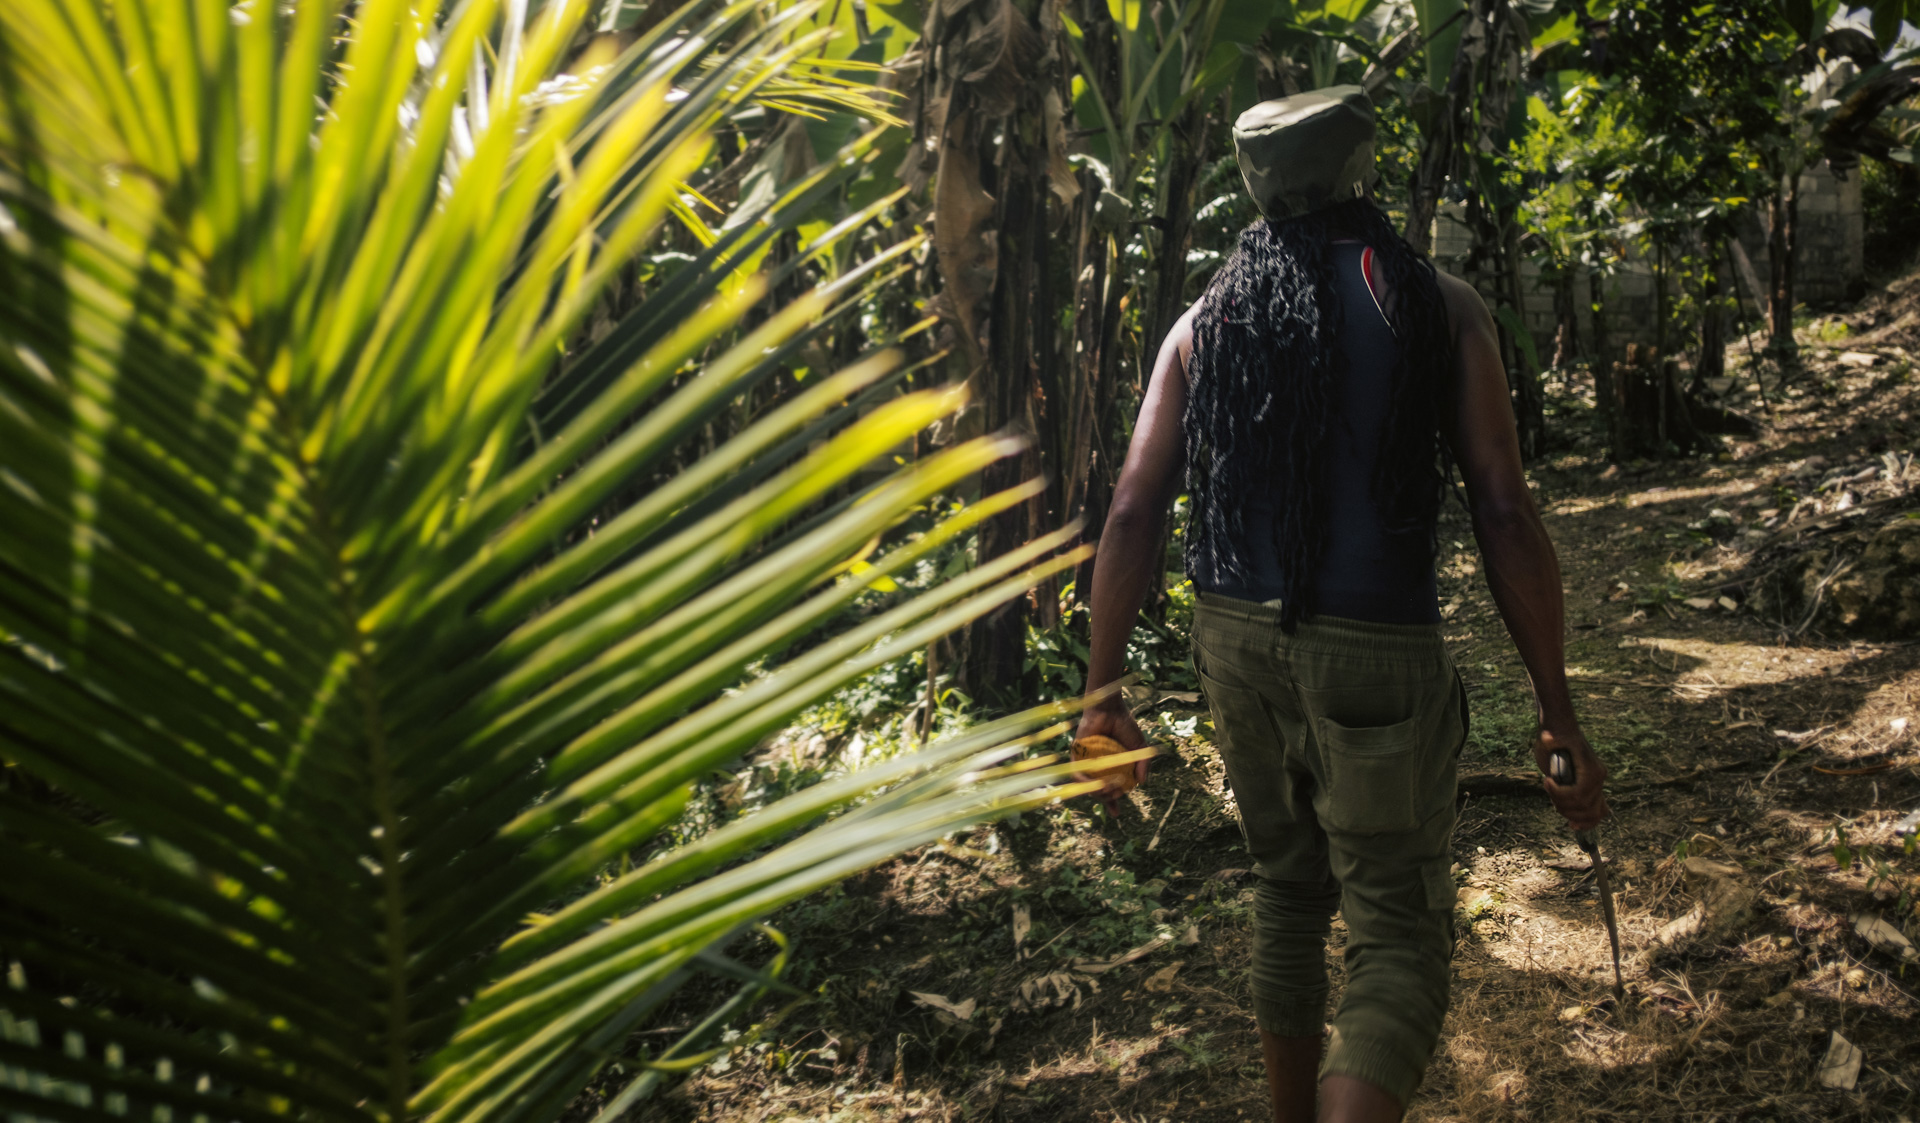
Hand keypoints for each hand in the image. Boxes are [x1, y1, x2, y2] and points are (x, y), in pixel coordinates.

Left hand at [1074, 697, 1149, 814]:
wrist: (1111, 710)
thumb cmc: (1125, 726)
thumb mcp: (1140, 748)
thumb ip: (1143, 765)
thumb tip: (1142, 783)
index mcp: (1112, 770)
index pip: (1110, 792)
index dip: (1112, 805)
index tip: (1116, 815)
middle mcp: (1098, 769)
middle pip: (1100, 793)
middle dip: (1109, 798)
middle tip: (1118, 792)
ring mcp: (1087, 764)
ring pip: (1088, 787)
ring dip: (1098, 793)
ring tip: (1109, 789)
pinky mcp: (1076, 756)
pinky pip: (1077, 774)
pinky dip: (1085, 782)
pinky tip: (1094, 784)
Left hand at [1533, 725, 1608, 831]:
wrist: (1561, 732)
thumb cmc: (1554, 735)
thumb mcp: (1550, 737)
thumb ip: (1551, 739)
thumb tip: (1549, 739)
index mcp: (1592, 768)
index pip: (1578, 794)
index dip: (1560, 794)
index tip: (1546, 781)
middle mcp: (1598, 778)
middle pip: (1584, 806)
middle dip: (1563, 805)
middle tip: (1550, 793)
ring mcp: (1596, 785)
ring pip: (1591, 812)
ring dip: (1570, 813)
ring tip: (1556, 802)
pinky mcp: (1591, 789)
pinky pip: (1597, 811)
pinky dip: (1588, 821)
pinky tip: (1574, 825)